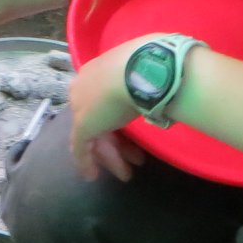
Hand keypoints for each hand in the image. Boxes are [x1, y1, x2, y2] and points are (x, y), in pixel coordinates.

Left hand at [68, 41, 151, 181]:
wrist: (141, 69)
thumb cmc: (151, 66)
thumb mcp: (145, 72)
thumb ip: (144, 83)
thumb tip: (162, 89)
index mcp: (97, 71)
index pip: (103, 101)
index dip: (117, 121)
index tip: (132, 135)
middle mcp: (84, 87)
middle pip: (98, 120)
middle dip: (116, 142)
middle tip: (135, 159)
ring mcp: (81, 106)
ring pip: (93, 136)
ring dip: (111, 156)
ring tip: (126, 174)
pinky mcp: (82, 124)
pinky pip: (80, 147)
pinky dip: (86, 162)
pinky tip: (92, 175)